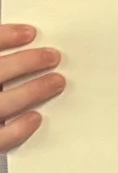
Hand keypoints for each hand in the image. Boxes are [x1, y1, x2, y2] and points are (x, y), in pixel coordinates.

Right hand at [0, 24, 66, 153]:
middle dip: (26, 63)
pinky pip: (0, 139)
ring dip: (32, 90)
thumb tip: (22, 42)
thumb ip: (1, 64)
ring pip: (2, 104)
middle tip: (52, 57)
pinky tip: (35, 118)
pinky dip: (19, 129)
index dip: (5, 37)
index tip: (29, 33)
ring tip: (56, 81)